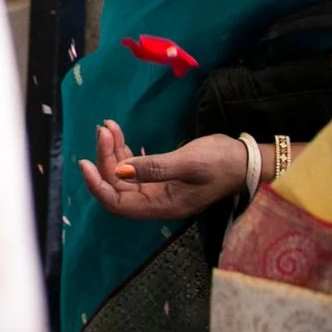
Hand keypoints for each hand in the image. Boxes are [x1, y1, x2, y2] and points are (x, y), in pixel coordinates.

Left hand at [76, 121, 247, 220]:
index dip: (98, 185)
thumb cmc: (221, 162)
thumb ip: (154, 168)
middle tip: (104, 129)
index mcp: (162, 205)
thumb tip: (121, 171)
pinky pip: (135, 167)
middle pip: (118, 186)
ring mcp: (159, 189)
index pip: (118, 204)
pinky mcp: (163, 177)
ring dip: (113, 151)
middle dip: (106, 159)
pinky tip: (119, 134)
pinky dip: (125, 150)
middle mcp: (157, 201)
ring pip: (124, 174)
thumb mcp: (188, 162)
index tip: (84, 162)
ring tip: (108, 126)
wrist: (247, 161)